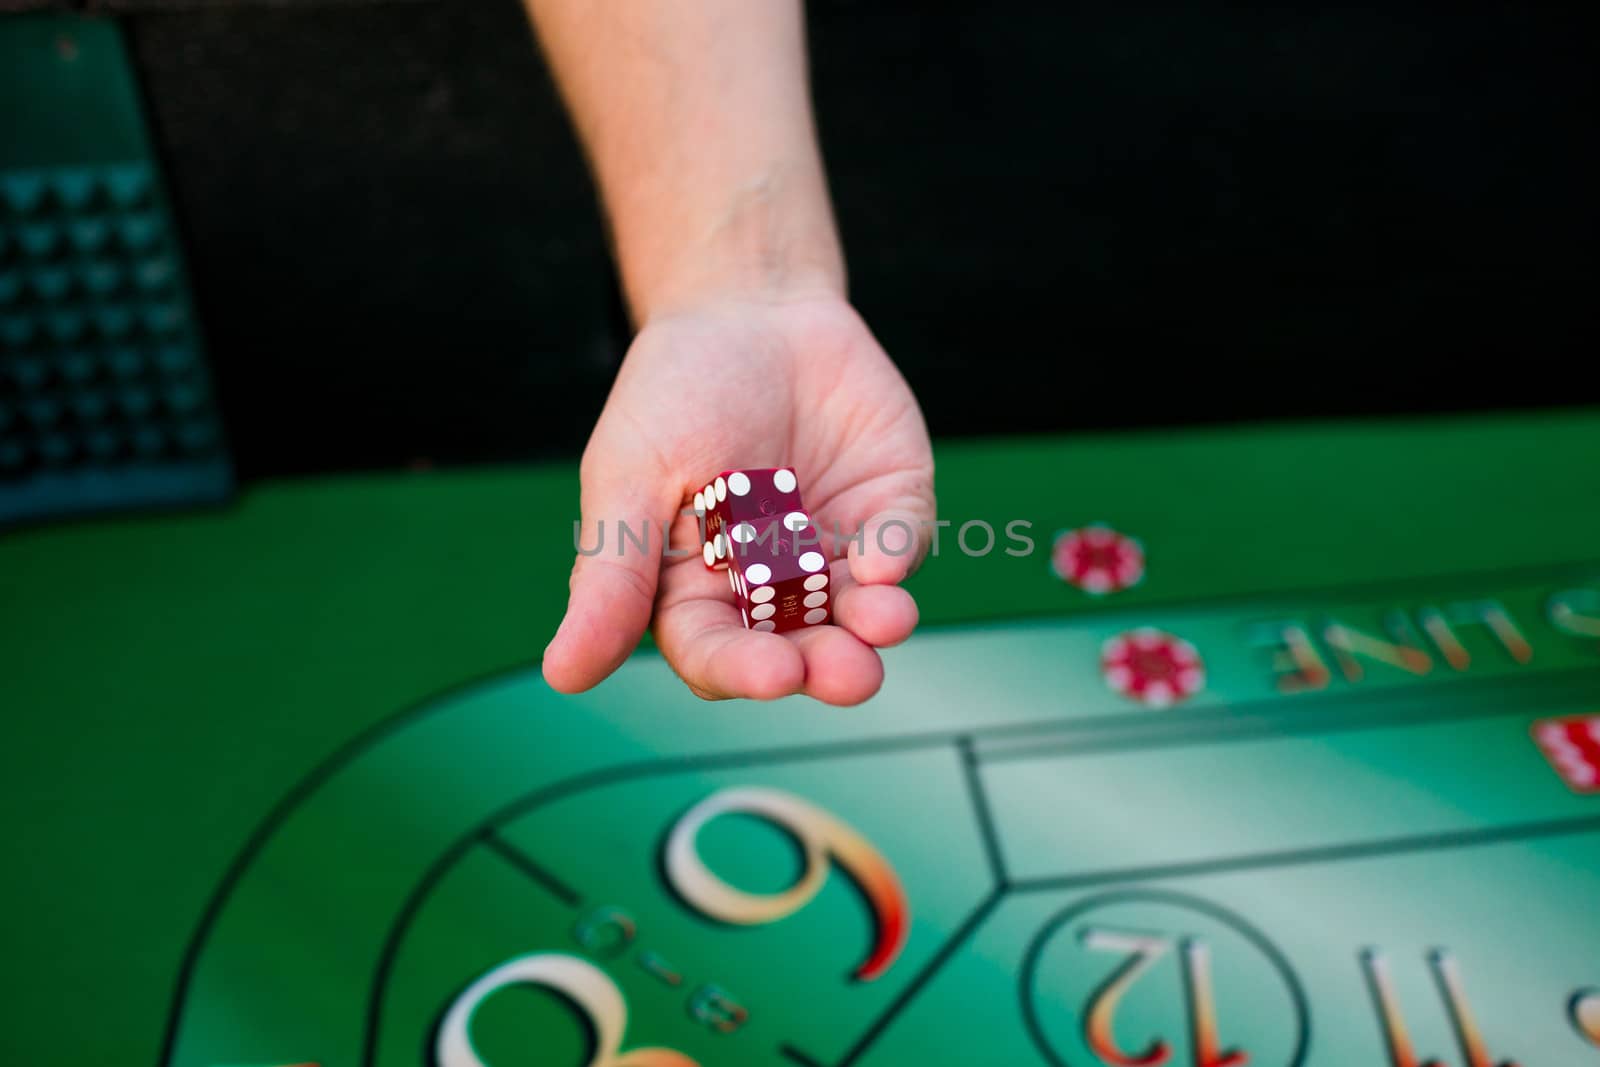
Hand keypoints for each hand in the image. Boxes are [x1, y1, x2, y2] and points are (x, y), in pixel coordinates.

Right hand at [542, 292, 934, 704]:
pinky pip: (899, 544)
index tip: (775, 674)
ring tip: (886, 624)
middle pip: (800, 647)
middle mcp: (772, 588)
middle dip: (827, 664)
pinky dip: (897, 555)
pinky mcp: (887, 510)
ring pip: (860, 612)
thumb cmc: (673, 394)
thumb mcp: (629, 475)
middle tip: (851, 674)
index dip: (744, 670)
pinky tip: (887, 562)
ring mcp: (835, 550)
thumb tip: (564, 675)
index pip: (718, 651)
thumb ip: (612, 575)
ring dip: (875, 626)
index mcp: (697, 591)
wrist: (747, 309)